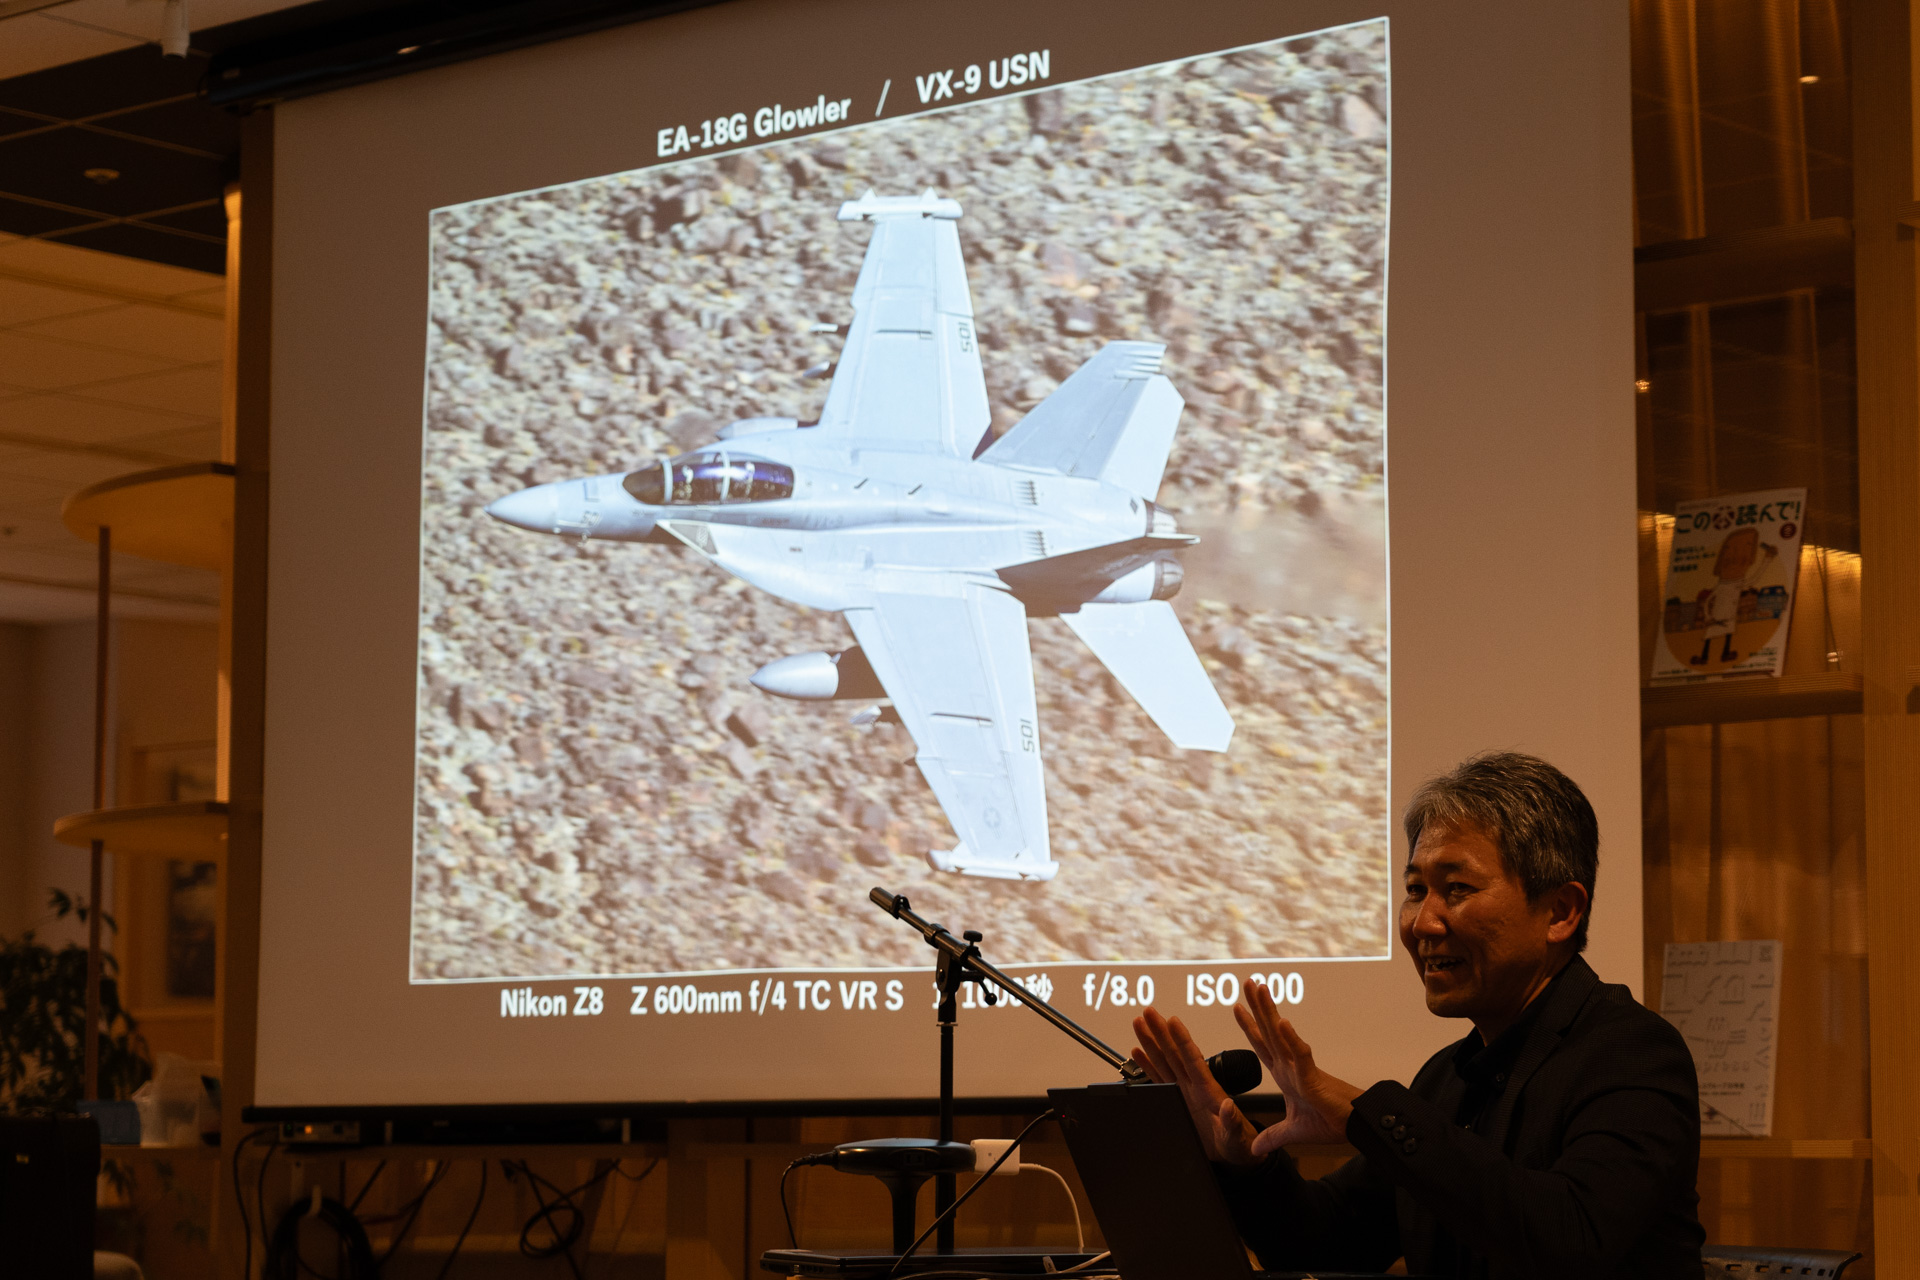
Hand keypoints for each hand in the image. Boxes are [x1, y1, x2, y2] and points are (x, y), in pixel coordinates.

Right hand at [1131, 1006, 1261, 1165]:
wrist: (1233, 1152)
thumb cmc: (1238, 1142)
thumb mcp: (1237, 1136)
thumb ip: (1232, 1122)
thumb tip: (1228, 1107)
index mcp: (1209, 1091)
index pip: (1193, 1060)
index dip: (1182, 1040)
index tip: (1173, 1021)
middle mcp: (1194, 1086)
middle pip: (1174, 1053)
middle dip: (1160, 1031)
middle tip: (1149, 1012)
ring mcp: (1184, 1091)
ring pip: (1163, 1061)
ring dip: (1151, 1042)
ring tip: (1140, 1023)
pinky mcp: (1176, 1100)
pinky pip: (1158, 1078)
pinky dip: (1147, 1065)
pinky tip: (1137, 1052)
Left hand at [1234, 980, 1363, 1156]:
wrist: (1353, 1128)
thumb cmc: (1328, 1123)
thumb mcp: (1292, 1132)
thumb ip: (1273, 1137)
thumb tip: (1256, 1149)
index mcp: (1284, 1074)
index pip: (1261, 1045)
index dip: (1248, 1027)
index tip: (1236, 1007)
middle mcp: (1289, 1065)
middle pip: (1268, 1031)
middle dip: (1257, 1007)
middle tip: (1247, 982)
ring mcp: (1300, 1068)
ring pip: (1281, 1035)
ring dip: (1269, 1012)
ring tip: (1260, 989)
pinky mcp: (1313, 1078)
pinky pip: (1300, 1055)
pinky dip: (1291, 1039)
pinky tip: (1282, 1022)